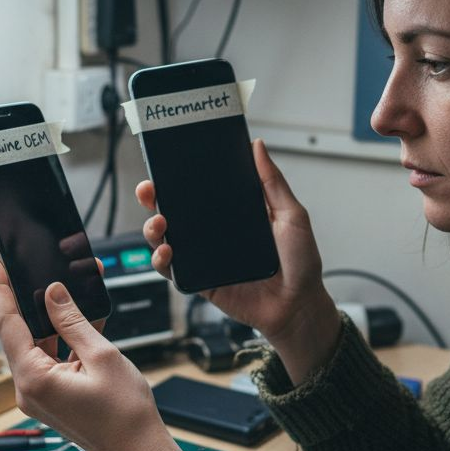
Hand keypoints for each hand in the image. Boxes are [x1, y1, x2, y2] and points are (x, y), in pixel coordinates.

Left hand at [0, 255, 188, 450]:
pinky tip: (81, 318)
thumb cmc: (126, 415)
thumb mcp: (101, 356)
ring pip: (38, 344)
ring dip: (54, 319)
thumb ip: (73, 321)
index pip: (7, 323)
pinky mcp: (53, 396)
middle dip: (32, 299)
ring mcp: (39, 394)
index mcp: (34, 379)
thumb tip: (53, 293)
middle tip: (35, 267)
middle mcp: (29, 389)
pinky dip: (64, 339)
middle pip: (20, 332)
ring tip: (70, 290)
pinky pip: (51, 359)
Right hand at [137, 140, 341, 380]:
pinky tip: (167, 252)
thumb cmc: (300, 262)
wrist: (298, 305)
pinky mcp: (200, 281)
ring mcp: (204, 257)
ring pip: (165, 239)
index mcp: (232, 213)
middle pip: (174, 212)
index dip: (178, 179)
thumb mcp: (291, 215)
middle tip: (149, 190)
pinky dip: (162, 260)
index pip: (197, 191)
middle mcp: (213, 233)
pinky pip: (172, 271)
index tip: (164, 166)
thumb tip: (258, 146)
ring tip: (159, 223)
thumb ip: (272, 182)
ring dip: (153, 229)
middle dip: (154, 199)